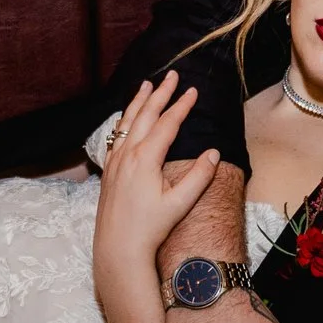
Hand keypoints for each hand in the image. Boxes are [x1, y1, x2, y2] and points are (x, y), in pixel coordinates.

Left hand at [93, 74, 220, 271]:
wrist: (118, 247)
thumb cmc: (149, 228)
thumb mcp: (179, 204)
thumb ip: (198, 177)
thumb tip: (213, 152)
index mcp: (145, 159)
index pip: (167, 124)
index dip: (181, 105)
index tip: (193, 90)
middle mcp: (127, 154)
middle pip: (145, 115)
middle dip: (160, 93)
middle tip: (171, 75)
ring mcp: (114, 161)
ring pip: (127, 122)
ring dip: (139, 101)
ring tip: (146, 84)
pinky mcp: (108, 171)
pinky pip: (116, 136)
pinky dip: (124, 120)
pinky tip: (126, 118)